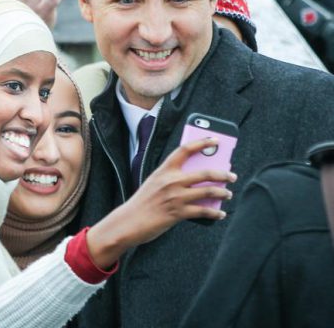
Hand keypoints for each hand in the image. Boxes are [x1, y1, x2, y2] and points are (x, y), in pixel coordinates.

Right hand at [86, 138, 236, 268]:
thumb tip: (199, 180)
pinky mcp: (178, 213)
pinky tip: (220, 213)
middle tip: (232, 175)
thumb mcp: (154, 183)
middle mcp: (171, 181)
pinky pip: (203, 211)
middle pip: (204, 172)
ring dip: (223, 192)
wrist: (129, 221)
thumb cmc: (143, 202)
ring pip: (208, 191)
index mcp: (164, 170)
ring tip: (228, 194)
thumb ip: (172, 179)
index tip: (215, 140)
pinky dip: (215, 213)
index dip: (202, 143)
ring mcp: (176, 197)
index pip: (185, 150)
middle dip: (223, 173)